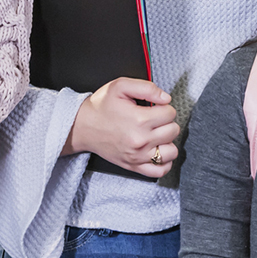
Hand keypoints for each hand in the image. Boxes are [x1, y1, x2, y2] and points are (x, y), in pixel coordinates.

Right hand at [63, 77, 178, 178]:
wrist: (81, 126)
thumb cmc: (101, 106)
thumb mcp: (121, 86)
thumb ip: (147, 88)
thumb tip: (167, 98)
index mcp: (139, 120)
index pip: (171, 113)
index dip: (165, 107)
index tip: (154, 108)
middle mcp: (140, 141)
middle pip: (173, 131)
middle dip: (167, 122)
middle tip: (154, 120)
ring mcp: (137, 156)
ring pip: (171, 152)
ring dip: (168, 142)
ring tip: (157, 134)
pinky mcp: (133, 166)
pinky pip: (159, 171)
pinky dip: (165, 162)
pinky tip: (159, 151)